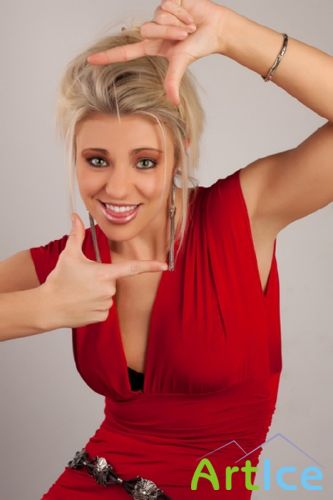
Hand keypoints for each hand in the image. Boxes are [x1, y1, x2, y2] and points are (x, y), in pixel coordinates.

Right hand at [43, 213, 166, 328]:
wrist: (48, 307)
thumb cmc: (59, 280)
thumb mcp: (69, 255)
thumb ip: (76, 235)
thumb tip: (75, 217)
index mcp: (104, 273)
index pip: (132, 268)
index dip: (150, 265)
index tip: (164, 265)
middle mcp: (109, 290)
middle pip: (112, 281)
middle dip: (100, 279)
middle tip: (82, 281)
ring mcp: (106, 305)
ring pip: (107, 296)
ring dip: (96, 294)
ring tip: (79, 293)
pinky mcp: (101, 317)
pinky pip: (103, 309)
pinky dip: (94, 306)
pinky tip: (81, 304)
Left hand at [87, 0, 230, 105]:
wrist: (215, 28)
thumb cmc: (198, 46)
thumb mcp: (181, 63)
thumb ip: (173, 81)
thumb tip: (173, 103)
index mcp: (152, 47)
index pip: (125, 53)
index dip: (108, 57)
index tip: (91, 60)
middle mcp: (152, 30)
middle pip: (146, 31)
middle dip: (169, 33)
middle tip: (184, 36)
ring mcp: (158, 15)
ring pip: (157, 17)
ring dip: (177, 23)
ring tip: (188, 26)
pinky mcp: (167, 1)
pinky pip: (167, 5)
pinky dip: (181, 12)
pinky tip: (189, 14)